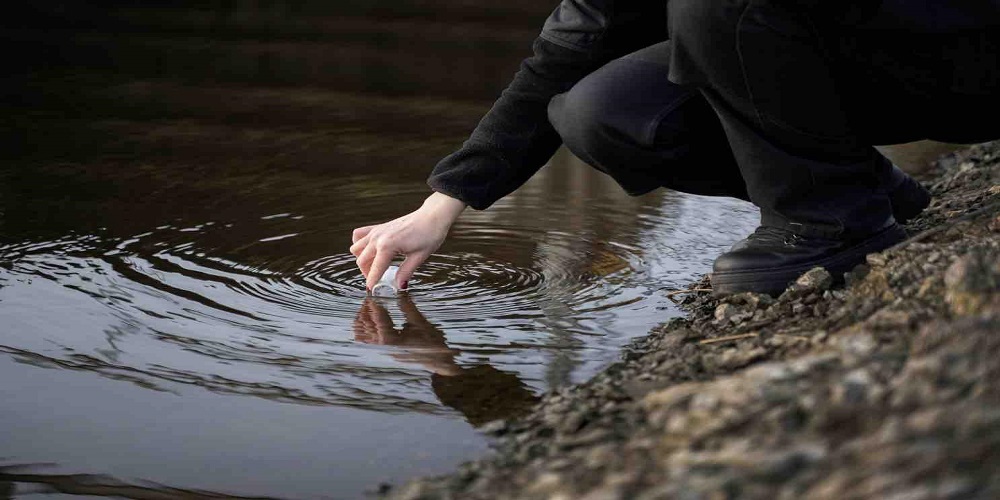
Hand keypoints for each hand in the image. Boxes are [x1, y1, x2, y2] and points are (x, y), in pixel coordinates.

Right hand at [350, 192, 465, 289]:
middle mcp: (378, 238)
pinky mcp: (379, 227)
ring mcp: (377, 231)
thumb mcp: (419, 257)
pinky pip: (359, 235)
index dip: (372, 282)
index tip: (371, 291)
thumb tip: (399, 286)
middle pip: (361, 260)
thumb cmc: (429, 234)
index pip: (375, 269)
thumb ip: (406, 272)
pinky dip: (359, 243)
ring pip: (357, 248)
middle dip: (367, 273)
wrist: (432, 216)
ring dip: (362, 259)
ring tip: (376, 266)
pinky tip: (370, 250)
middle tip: (378, 280)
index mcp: (387, 246)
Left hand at [352, 296, 461, 375]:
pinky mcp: (385, 350)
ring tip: (370, 305)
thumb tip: (398, 289)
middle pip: (366, 327)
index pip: (379, 320)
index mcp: (393, 341)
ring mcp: (384, 350)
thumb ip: (406, 305)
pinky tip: (371, 318)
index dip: (374, 305)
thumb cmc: (432, 342)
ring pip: (363, 335)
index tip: (372, 293)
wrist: (438, 360)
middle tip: (371, 296)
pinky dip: (366, 328)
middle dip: (367, 310)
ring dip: (364, 319)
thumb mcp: (420, 321)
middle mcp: (385, 347)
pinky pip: (368, 340)